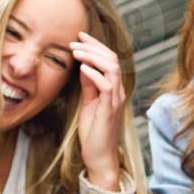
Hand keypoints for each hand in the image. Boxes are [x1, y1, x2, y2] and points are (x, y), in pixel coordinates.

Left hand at [70, 31, 125, 189]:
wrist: (99, 157)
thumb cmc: (93, 133)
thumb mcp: (88, 104)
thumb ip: (88, 86)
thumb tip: (84, 67)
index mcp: (113, 89)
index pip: (110, 60)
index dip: (96, 46)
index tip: (80, 36)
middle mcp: (118, 92)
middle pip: (112, 59)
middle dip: (93, 46)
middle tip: (75, 40)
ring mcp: (115, 101)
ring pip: (111, 69)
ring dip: (93, 57)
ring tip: (76, 51)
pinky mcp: (109, 110)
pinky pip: (106, 86)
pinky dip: (94, 74)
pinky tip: (82, 69)